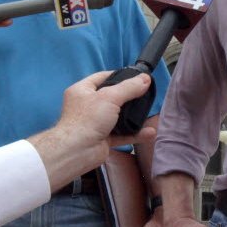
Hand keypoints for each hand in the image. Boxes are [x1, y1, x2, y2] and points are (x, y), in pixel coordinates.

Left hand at [30, 72, 154, 190]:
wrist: (77, 151)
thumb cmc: (87, 119)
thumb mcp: (109, 97)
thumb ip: (129, 87)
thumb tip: (145, 78)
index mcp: (82, 90)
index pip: (101, 77)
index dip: (118, 75)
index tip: (135, 77)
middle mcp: (87, 106)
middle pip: (111, 97)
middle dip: (128, 97)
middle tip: (145, 94)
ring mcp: (95, 123)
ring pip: (118, 117)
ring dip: (133, 117)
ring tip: (149, 113)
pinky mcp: (103, 139)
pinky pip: (122, 134)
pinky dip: (134, 134)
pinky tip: (149, 133)